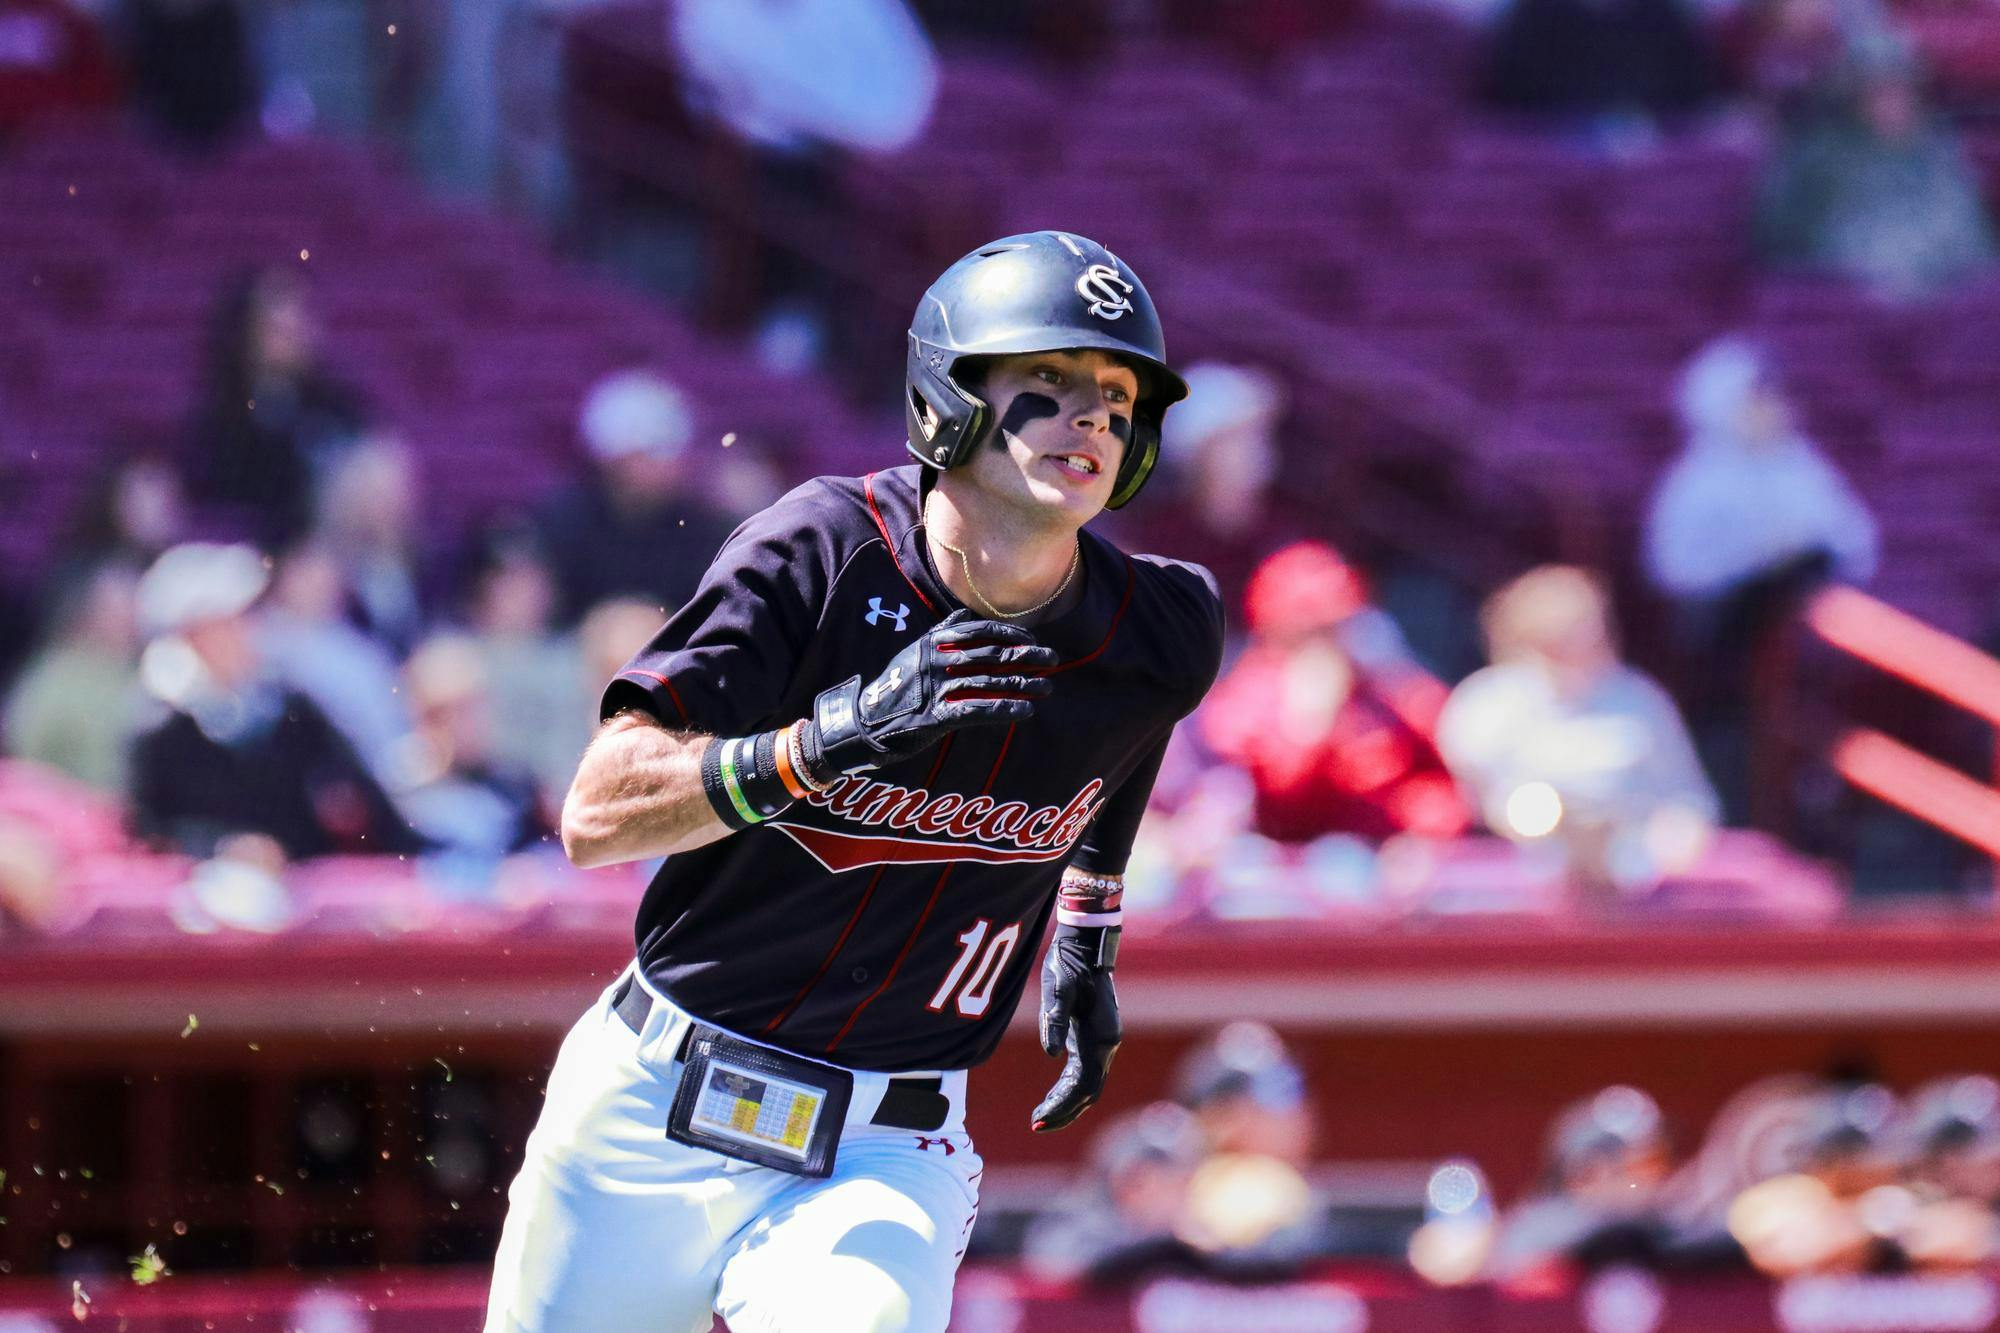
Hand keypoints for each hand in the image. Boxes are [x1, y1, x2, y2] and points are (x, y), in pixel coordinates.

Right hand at [802, 608, 1054, 778]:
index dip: (1010, 633)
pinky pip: (977, 711)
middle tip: (1053, 659)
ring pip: (988, 682)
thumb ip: (943, 633)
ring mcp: (935, 688)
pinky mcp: (936, 717)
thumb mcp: (915, 651)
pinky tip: (1025, 712)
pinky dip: (1004, 710)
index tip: (1032, 639)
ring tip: (1047, 687)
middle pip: (989, 654)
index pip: (979, 630)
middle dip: (1025, 656)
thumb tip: (968, 613)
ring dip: (1022, 684)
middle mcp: (935, 661)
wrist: (867, 721)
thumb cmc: (897, 686)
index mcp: (932, 642)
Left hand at [1032, 922, 1120, 1131]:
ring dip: (1065, 1104)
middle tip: (1035, 1125)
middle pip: (1088, 1092)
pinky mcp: (1092, 1039)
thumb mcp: (1059, 989)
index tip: (1039, 1119)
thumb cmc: (1070, 965)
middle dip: (1064, 1112)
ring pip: (1086, 1086)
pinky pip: (1082, 1073)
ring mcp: (1101, 1043)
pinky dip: (1067, 1089)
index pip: (1083, 1085)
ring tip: (1039, 1117)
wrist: (1086, 947)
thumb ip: (1055, 1020)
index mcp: (1101, 1037)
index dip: (1062, 1105)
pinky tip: (1051, 1097)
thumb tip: (1049, 1053)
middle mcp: (1105, 1045)